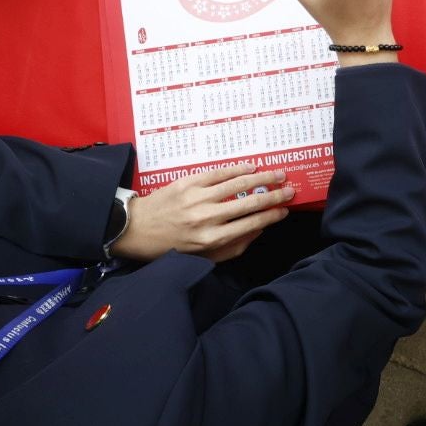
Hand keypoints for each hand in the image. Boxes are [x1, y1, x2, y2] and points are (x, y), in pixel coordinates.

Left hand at [111, 164, 292, 262]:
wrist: (135, 229)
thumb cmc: (170, 247)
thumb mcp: (202, 257)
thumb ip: (233, 246)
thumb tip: (259, 229)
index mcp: (211, 239)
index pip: (250, 224)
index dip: (271, 216)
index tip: (285, 210)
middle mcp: (206, 218)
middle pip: (249, 203)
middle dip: (274, 195)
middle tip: (290, 189)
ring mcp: (197, 198)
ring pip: (237, 184)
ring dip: (261, 177)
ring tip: (278, 173)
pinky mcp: (188, 183)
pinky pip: (218, 173)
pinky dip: (238, 169)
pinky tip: (251, 167)